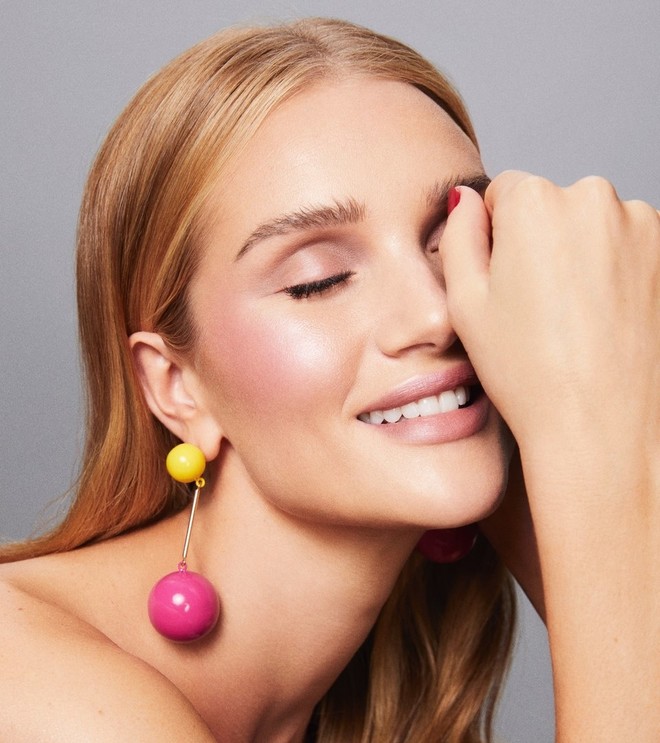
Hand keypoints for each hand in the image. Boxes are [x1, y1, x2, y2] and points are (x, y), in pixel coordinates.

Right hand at [442, 172, 659, 739]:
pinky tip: (602, 351)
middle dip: (534, 262)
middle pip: (555, 215)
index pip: (509, 197)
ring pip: (594, 242)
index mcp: (547, 208)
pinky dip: (613, 301)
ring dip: (576, 282)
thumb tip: (463, 205)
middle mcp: (606, 208)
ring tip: (566, 347)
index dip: (495, 256)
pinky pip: (632, 269)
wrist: (613, 461)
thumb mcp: (467, 320)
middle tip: (529, 331)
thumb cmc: (533, 396)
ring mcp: (652, 238)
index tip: (496, 302)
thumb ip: (460, 249)